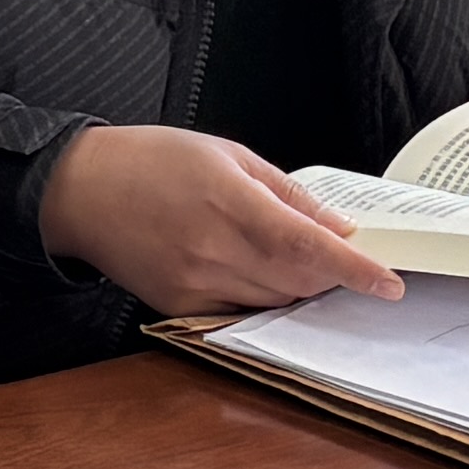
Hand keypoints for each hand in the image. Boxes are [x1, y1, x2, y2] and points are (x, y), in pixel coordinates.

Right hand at [36, 122, 402, 319]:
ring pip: (274, 302)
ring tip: (298, 262)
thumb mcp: (228, 156)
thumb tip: (336, 228)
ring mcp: (193, 283)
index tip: (389, 282)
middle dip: (331, 274)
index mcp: (229, 203)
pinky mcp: (177, 305)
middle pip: (299, 281)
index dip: (355, 269)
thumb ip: (287, 194)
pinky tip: (258, 275)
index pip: (308, 247)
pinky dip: (263, 299)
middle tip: (343, 257)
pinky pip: (239, 312)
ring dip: (300, 288)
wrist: (79, 190)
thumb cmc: (151, 161)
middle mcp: (212, 250)